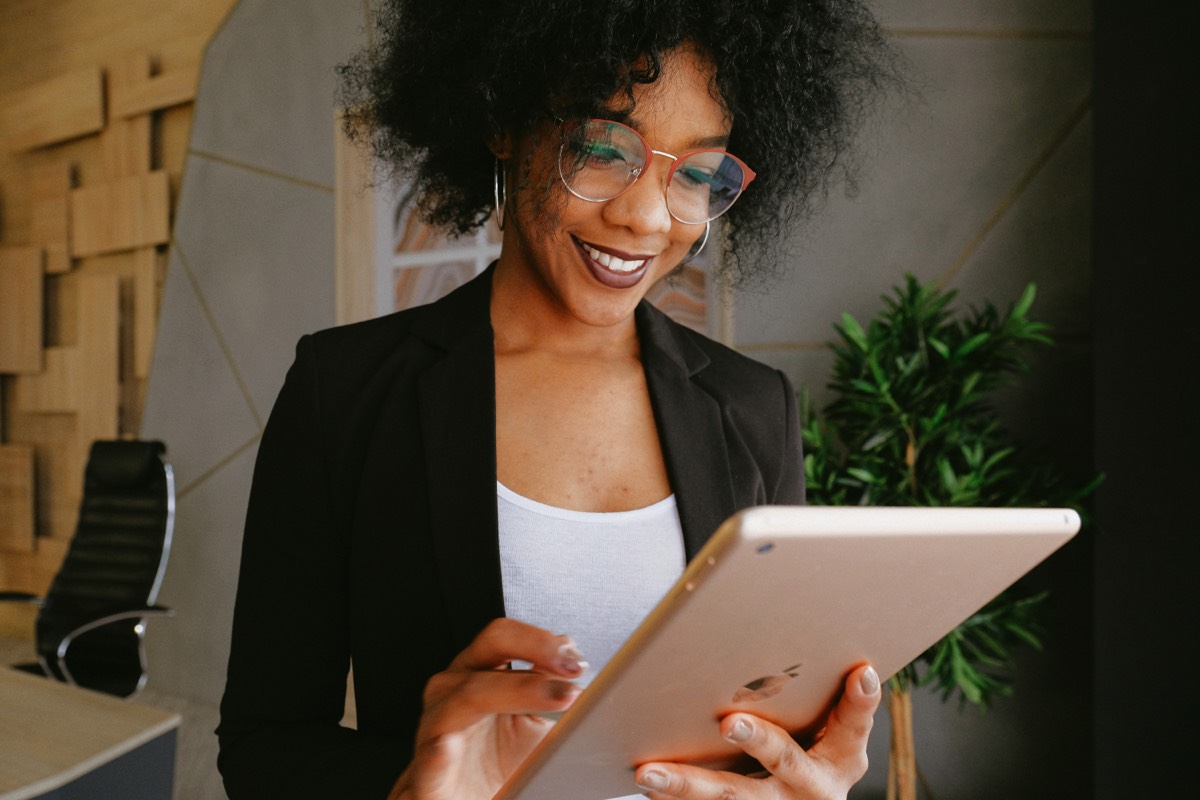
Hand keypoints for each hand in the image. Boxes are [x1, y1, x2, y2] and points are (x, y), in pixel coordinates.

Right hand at [387, 618, 586, 799]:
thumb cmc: (503, 763)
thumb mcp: (539, 723)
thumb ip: (559, 692)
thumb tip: (598, 682)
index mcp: (481, 671)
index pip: (507, 637)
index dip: (543, 642)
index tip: (578, 662)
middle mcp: (456, 690)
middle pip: (489, 649)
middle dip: (535, 652)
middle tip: (573, 672)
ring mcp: (436, 727)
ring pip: (466, 696)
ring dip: (513, 693)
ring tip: (555, 699)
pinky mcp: (427, 773)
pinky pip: (430, 758)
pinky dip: (440, 751)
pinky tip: (451, 747)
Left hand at [633, 663, 881, 799]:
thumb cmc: (814, 750)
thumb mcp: (833, 732)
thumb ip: (830, 698)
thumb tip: (838, 649)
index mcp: (842, 758)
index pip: (854, 724)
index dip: (860, 701)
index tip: (859, 672)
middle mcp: (813, 787)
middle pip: (784, 759)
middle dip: (758, 740)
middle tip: (729, 722)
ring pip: (730, 796)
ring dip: (688, 784)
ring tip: (650, 771)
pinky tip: (646, 785)